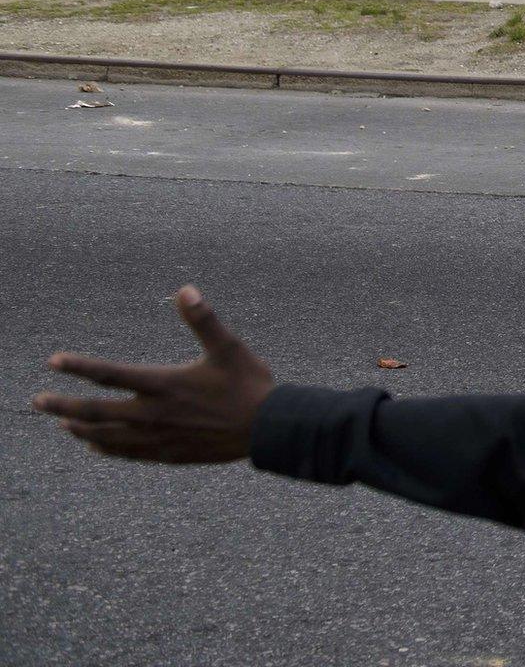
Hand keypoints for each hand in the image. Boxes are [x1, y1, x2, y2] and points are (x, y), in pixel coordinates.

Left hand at [32, 287, 274, 463]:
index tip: (54, 362)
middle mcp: (154, 414)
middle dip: (62, 407)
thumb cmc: (249, 386)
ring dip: (80, 428)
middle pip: (96, 413)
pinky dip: (106, 448)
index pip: (109, 375)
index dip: (79, 367)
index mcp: (164, 385)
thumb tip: (186, 289)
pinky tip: (96, 445)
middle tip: (37, 402)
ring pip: (107, 437)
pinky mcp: (169, 454)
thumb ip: (203, 319)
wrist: (267, 430)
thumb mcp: (229, 347)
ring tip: (63, 423)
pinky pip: (128, 453)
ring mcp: (159, 438)